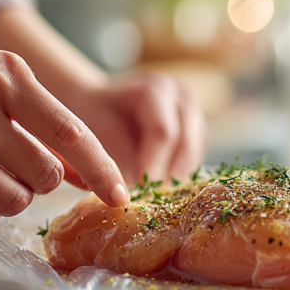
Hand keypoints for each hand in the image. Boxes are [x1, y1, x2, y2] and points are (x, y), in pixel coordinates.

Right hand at [0, 28, 129, 222]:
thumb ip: (44, 121)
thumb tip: (89, 173)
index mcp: (6, 76)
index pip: (70, 131)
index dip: (101, 168)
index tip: (120, 194)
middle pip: (44, 176)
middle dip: (44, 182)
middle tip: (21, 165)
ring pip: (11, 200)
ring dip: (13, 197)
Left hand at [65, 72, 205, 185]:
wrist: (99, 104)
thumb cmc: (92, 117)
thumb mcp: (93, 134)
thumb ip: (112, 161)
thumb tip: (125, 195)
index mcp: (155, 89)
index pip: (163, 132)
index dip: (153, 165)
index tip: (139, 192)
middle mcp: (181, 96)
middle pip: (185, 143)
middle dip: (167, 175)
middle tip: (148, 200)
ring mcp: (193, 112)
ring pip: (194, 153)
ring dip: (175, 177)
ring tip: (153, 196)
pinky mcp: (197, 131)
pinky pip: (195, 158)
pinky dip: (179, 174)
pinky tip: (161, 186)